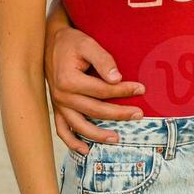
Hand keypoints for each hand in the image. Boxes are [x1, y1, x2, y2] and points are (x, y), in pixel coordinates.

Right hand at [45, 26, 144, 154]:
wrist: (51, 42)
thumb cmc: (72, 42)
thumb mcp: (88, 44)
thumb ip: (103, 60)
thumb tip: (117, 79)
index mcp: (68, 80)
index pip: (102, 90)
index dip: (123, 91)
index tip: (141, 89)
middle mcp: (61, 96)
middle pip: (94, 110)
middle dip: (119, 114)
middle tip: (139, 114)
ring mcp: (58, 104)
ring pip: (79, 126)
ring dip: (98, 135)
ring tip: (117, 138)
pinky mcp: (57, 108)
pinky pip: (62, 130)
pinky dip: (72, 142)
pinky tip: (85, 150)